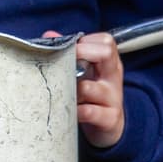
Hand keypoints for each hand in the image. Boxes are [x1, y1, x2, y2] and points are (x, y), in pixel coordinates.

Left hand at [67, 31, 126, 147]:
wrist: (110, 125)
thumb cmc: (94, 95)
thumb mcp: (87, 72)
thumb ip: (69, 53)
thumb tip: (49, 35)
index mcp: (109, 62)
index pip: (105, 42)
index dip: (84, 42)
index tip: (68, 48)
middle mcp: (113, 76)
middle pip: (105, 53)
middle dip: (81, 53)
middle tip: (63, 61)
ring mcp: (113, 97)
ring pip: (90, 87)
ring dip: (72, 89)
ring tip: (61, 92)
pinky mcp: (109, 118)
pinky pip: (90, 112)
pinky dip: (76, 111)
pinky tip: (67, 112)